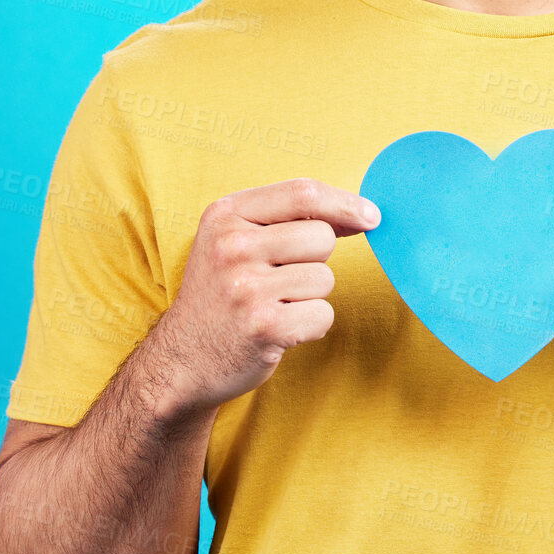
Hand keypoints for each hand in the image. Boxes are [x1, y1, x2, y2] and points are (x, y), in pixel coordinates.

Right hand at [146, 178, 379, 419]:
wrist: (182, 359)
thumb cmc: (223, 294)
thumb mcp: (235, 240)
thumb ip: (288, 218)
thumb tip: (364, 214)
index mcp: (226, 215)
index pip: (302, 193)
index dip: (345, 203)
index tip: (372, 216)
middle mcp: (232, 247)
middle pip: (321, 237)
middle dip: (317, 260)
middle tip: (281, 279)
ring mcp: (246, 288)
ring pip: (325, 279)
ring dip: (311, 297)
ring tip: (274, 305)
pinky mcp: (263, 327)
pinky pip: (323, 315)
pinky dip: (311, 325)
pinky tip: (279, 329)